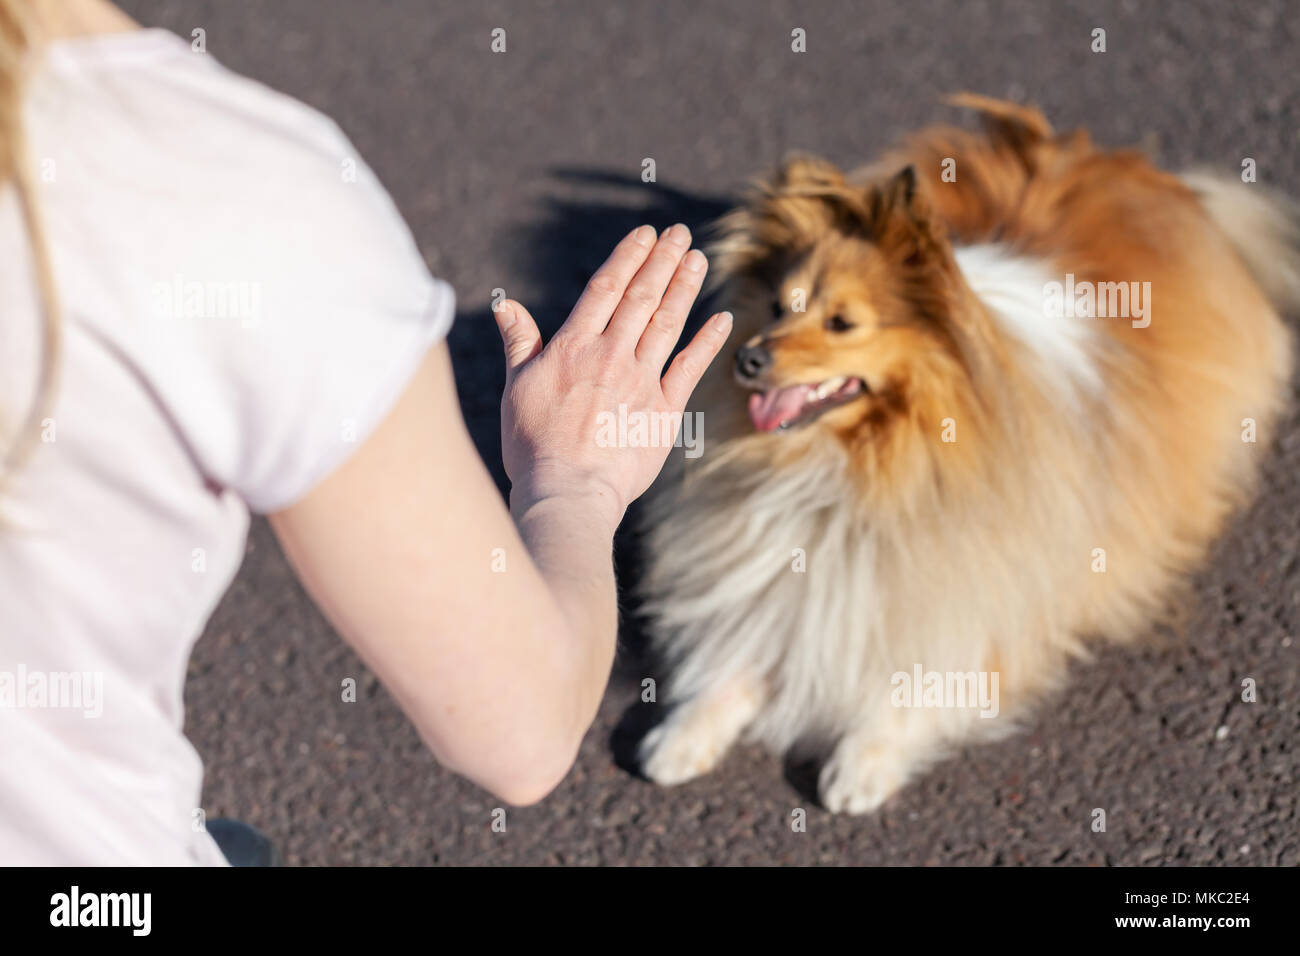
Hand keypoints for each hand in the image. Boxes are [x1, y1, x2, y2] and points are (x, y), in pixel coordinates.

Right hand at [493, 224, 732, 531]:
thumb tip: (505, 304)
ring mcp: (642, 382)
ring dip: (684, 288)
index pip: (605, 288)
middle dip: (662, 260)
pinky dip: (708, 341)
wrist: (568, 491)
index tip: (645, 234)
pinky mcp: (664, 411)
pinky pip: (690, 367)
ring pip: (668, 323)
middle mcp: (612, 355)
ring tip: (697, 258)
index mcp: (573, 347)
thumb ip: (519, 343)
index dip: (627, 256)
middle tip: (678, 233)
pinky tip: (722, 319)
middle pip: (641, 297)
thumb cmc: (532, 446)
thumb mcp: (516, 388)